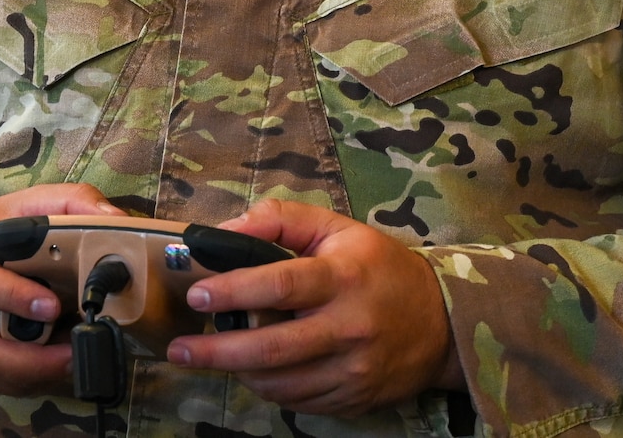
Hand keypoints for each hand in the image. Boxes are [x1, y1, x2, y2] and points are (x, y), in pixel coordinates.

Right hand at [0, 183, 124, 396]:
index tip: (52, 306)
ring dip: (35, 375)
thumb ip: (69, 204)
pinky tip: (57, 367)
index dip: (12, 297)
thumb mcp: (22, 204)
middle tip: (74, 353)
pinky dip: (30, 381)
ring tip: (74, 361)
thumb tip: (113, 218)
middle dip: (31, 360)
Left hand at [165, 199, 461, 415]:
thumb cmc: (380, 267)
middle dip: (218, 351)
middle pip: (273, 348)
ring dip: (238, 372)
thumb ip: (281, 220)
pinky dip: (269, 389)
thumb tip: (226, 229)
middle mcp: (349, 327)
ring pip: (281, 383)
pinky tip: (254, 370)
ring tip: (212, 356)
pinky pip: (299, 402)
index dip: (235, 292)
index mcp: (343, 277)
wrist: (443, 321)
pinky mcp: (354, 399)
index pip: (281, 285)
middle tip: (180, 349)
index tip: (198, 296)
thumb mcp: (337, 228)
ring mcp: (353, 370)